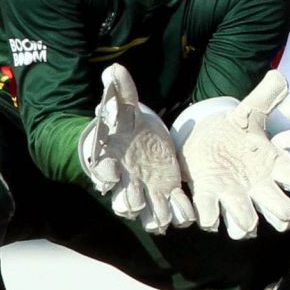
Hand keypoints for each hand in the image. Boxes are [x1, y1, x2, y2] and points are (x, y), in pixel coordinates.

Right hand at [78, 65, 196, 233]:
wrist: (138, 135)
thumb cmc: (126, 123)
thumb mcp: (124, 105)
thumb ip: (120, 91)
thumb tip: (114, 69)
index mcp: (112, 159)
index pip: (103, 171)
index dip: (104, 177)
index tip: (108, 180)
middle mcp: (127, 179)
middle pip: (124, 198)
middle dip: (130, 204)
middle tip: (136, 206)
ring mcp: (147, 187)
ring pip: (148, 208)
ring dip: (156, 215)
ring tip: (164, 220)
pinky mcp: (166, 189)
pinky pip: (173, 205)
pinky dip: (179, 212)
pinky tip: (185, 216)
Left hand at [176, 71, 289, 239]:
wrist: (209, 138)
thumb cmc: (237, 128)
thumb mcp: (250, 110)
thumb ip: (266, 95)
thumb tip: (280, 77)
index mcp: (274, 166)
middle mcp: (259, 187)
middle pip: (283, 210)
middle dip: (283, 213)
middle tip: (284, 212)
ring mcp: (235, 196)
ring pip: (247, 222)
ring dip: (244, 222)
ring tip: (241, 216)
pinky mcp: (209, 197)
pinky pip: (211, 217)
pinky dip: (209, 217)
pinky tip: (207, 209)